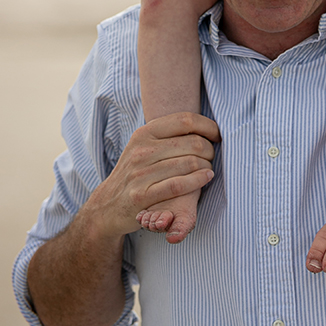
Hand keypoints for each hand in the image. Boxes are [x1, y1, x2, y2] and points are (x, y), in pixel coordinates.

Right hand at [91, 112, 219, 241]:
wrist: (108, 205)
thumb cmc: (135, 172)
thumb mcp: (144, 146)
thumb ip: (168, 135)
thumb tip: (203, 125)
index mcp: (144, 133)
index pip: (185, 120)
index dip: (208, 126)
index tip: (217, 135)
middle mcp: (141, 150)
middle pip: (192, 142)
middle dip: (209, 149)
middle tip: (212, 156)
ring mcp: (140, 173)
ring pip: (189, 163)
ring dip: (206, 166)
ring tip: (209, 169)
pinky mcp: (142, 195)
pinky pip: (179, 184)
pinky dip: (198, 180)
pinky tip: (206, 178)